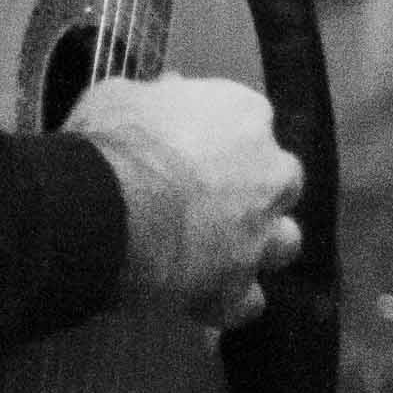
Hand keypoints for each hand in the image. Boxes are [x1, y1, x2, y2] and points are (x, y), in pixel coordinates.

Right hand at [72, 72, 300, 329]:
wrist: (110, 208)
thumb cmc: (114, 144)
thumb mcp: (120, 96)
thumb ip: (153, 96)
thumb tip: (168, 89)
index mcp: (246, 116)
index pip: (249, 122)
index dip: (219, 139)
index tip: (190, 147)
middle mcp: (270, 173)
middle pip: (279, 182)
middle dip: (253, 192)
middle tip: (209, 202)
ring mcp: (261, 233)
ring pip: (282, 242)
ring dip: (257, 247)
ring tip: (220, 254)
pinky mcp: (238, 284)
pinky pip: (247, 302)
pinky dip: (229, 302)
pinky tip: (205, 301)